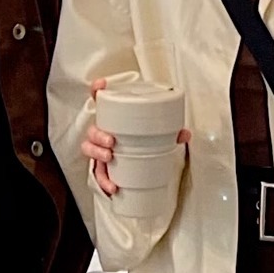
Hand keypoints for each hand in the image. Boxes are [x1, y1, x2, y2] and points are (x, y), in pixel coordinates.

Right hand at [82, 79, 191, 197]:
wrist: (140, 166)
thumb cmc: (142, 142)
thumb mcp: (156, 135)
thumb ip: (170, 133)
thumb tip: (184, 134)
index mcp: (113, 118)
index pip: (100, 100)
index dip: (98, 91)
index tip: (101, 86)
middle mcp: (103, 131)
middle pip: (93, 128)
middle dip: (98, 134)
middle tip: (111, 141)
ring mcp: (100, 148)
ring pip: (89, 148)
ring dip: (97, 152)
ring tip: (109, 157)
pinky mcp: (102, 166)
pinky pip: (98, 173)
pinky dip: (104, 180)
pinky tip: (113, 186)